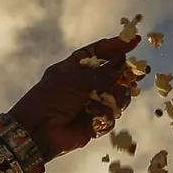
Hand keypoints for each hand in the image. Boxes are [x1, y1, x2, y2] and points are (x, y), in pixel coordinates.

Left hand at [7, 35, 144, 159]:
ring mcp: (89, 103)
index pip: (97, 53)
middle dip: (122, 75)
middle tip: (135, 75)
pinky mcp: (93, 123)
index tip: (134, 41)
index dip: (115, 46)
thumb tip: (122, 62)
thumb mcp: (75, 81)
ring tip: (114, 98)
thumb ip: (101, 74)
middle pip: (110, 75)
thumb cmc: (51, 99)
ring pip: (115, 96)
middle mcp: (83, 84)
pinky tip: (98, 117)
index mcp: (73, 69)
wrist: (37, 131)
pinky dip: (107, 115)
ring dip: (117, 96)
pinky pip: (110, 115)